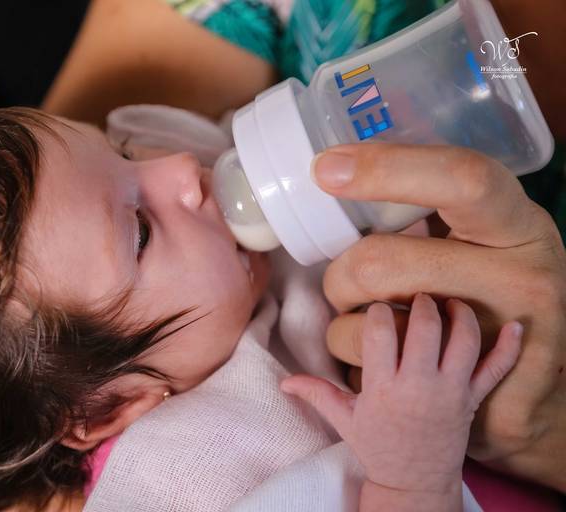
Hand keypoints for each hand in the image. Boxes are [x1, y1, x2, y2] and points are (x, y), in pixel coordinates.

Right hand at [282, 295, 521, 498]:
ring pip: (463, 339)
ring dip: (460, 313)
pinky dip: (510, 347)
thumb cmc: (378, 448)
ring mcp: (450, 392)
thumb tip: (283, 382)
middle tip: (416, 297)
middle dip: (420, 302)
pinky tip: (517, 326)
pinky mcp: (472, 400)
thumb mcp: (343, 420)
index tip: (378, 309)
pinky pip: (497, 370)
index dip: (378, 311)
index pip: (380, 331)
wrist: (414, 482)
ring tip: (450, 303)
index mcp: (382, 387)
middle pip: (425, 326)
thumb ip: (315, 393)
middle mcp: (418, 385)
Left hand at [314, 143, 565, 489]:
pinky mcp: (474, 393)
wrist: (542, 377)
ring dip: (343, 327)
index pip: (459, 180)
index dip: (386, 169)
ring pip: (364, 327)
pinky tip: (387, 362)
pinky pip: (372, 376)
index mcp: (516, 224)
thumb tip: (336, 174)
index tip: (327, 170)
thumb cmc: (496, 287)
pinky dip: (359, 367)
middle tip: (348, 284)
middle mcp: (520, 277)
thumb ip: (432, 209)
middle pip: (378, 263)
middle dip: (340, 276)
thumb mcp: (486, 234)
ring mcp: (502, 342)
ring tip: (371, 327)